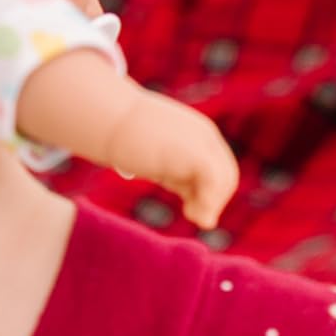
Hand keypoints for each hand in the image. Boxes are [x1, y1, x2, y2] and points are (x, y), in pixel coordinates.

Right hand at [103, 89, 239, 230]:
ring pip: (225, 179)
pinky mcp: (195, 153)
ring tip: (194, 218)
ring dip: (213, 204)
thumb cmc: (125, 139)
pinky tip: (193, 213)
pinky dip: (210, 200)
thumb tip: (183, 195)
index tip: (190, 208)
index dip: (210, 192)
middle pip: (226, 175)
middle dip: (215, 200)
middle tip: (194, 216)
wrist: (109, 118)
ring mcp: (202, 143)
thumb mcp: (159, 158)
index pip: (218, 167)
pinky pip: (215, 180)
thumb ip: (175, 173)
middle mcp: (204, 137)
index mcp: (198, 135)